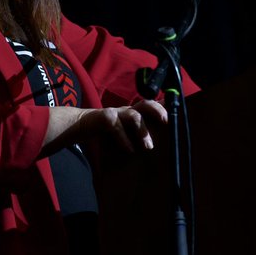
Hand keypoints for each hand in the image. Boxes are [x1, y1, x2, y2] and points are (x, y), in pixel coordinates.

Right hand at [43, 100, 167, 155]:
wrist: (79, 125)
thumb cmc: (105, 132)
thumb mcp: (123, 133)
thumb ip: (136, 137)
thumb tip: (153, 149)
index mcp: (133, 112)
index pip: (151, 106)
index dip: (164, 107)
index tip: (176, 113)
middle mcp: (126, 110)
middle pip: (146, 104)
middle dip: (158, 110)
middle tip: (166, 121)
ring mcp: (115, 113)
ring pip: (133, 115)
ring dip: (143, 131)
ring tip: (148, 146)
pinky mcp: (104, 118)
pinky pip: (116, 127)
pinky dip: (124, 139)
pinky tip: (129, 150)